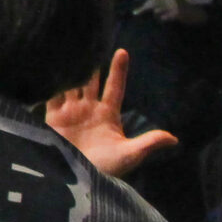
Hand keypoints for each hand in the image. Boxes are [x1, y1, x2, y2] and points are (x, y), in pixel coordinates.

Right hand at [47, 49, 176, 177]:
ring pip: (70, 84)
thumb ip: (148, 143)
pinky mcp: (51, 118)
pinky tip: (47, 66)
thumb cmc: (106, 169)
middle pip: (90, 80)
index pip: (114, 87)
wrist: (75, 180)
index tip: (122, 51)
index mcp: (108, 115)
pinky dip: (49, 81)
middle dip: (91, 63)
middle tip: (90, 41)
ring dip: (69, 68)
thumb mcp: (129, 155)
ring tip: (67, 47)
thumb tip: (175, 139)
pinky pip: (50, 95)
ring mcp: (69, 112)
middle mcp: (88, 109)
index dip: (118, 70)